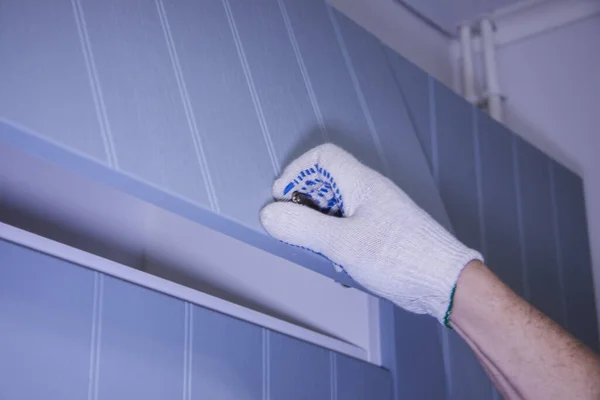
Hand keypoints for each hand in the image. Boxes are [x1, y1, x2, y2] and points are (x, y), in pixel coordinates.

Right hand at [260, 144, 481, 323]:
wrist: (444, 283)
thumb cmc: (401, 257)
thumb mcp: (343, 244)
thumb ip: (303, 228)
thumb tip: (269, 214)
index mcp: (362, 183)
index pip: (323, 157)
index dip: (297, 172)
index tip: (282, 199)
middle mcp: (369, 192)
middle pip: (325, 184)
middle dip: (304, 206)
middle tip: (298, 232)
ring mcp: (376, 213)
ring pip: (335, 210)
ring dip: (320, 230)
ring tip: (324, 253)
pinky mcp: (380, 233)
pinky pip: (348, 228)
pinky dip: (336, 243)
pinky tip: (342, 265)